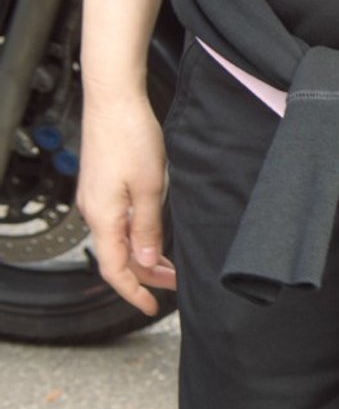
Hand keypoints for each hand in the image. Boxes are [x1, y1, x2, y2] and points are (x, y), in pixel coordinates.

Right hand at [77, 91, 176, 315]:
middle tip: (175, 284)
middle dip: (146, 275)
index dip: (133, 292)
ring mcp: (96, 199)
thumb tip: (147, 262)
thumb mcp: (149, 188)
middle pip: (118, 258)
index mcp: (103, 217)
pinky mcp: (102, 186)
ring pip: (119, 240)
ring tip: (171, 264)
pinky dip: (137, 236)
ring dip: (144, 255)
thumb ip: (147, 228)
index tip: (150, 308)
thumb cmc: (131, 136)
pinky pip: (118, 222)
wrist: (114, 100)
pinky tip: (154, 235)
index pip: (114, 269)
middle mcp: (94, 211)